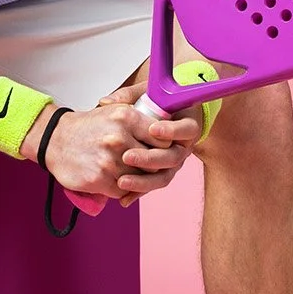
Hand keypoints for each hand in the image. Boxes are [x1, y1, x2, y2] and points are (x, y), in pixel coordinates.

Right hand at [31, 95, 200, 203]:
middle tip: (144, 165)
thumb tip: (170, 131)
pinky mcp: (99, 179)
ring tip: (126, 171)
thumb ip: (142, 118)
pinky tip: (114, 178)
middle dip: (151, 166)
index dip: (164, 147)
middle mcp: (118, 138)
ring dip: (136, 179)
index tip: (159, 151)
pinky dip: (122, 188)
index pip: (163, 139)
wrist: (55, 140)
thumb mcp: (115, 111)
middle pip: (153, 162)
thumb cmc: (89, 126)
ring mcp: (108, 161)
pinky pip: (123, 191)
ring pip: (139, 178)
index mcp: (126, 117)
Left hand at [96, 82, 203, 199]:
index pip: (186, 129)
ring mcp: (172, 164)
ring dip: (143, 181)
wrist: (162, 123)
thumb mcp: (146, 94)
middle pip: (172, 158)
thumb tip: (105, 102)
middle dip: (150, 158)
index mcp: (186, 126)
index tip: (153, 129)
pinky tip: (123, 199)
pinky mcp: (161, 176)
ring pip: (163, 177)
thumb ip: (128, 95)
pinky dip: (138, 193)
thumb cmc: (157, 105)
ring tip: (122, 181)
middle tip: (127, 156)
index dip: (171, 131)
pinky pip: (151, 186)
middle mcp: (182, 148)